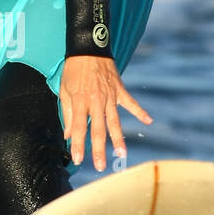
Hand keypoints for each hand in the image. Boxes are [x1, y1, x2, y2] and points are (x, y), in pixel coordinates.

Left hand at [59, 55, 151, 170]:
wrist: (89, 48)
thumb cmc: (73, 70)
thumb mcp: (64, 90)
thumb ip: (68, 114)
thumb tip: (68, 134)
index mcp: (81, 101)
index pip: (79, 127)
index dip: (78, 144)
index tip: (78, 159)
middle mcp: (96, 100)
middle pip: (98, 129)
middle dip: (99, 149)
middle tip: (100, 166)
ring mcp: (110, 96)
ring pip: (115, 121)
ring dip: (118, 139)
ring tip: (121, 155)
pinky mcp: (120, 90)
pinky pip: (131, 103)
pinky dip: (140, 112)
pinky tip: (149, 121)